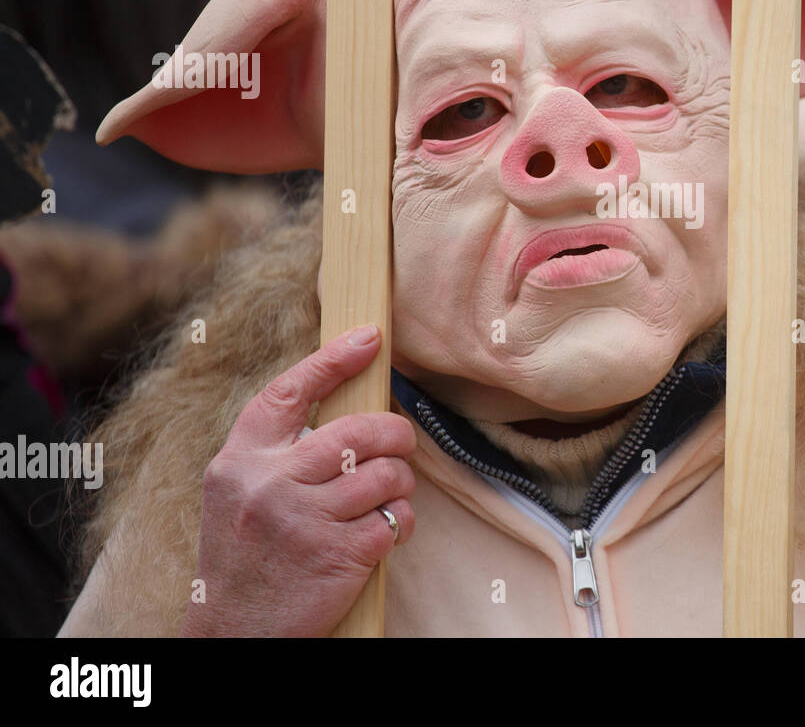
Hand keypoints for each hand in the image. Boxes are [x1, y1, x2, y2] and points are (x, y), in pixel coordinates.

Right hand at [181, 324, 416, 636]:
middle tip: (401, 444)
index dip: (333, 360)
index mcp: (240, 462)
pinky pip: (396, 519)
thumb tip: (347, 409)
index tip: (370, 338)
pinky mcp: (339, 554)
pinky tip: (385, 533)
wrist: (235, 634)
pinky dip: (401, 523)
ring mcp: (304, 520)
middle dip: (395, 434)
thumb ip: (278, 454)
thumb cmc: (246, 558)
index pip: (289, 392)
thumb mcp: (238, 495)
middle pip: (359, 431)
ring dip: (399, 485)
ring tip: (386, 498)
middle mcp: (269, 485)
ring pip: (387, 474)